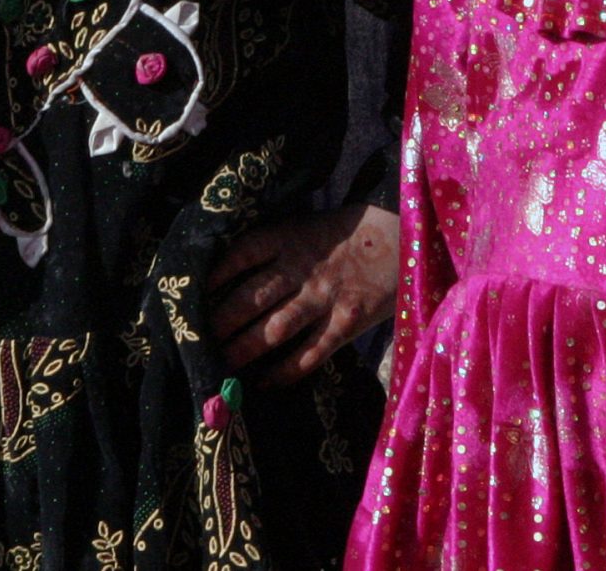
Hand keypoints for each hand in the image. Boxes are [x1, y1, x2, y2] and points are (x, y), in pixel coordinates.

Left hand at [207, 205, 398, 384]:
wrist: (410, 236)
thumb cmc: (355, 231)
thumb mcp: (313, 223)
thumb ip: (279, 245)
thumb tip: (237, 273)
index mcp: (291, 237)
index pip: (241, 255)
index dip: (214, 277)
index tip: (195, 296)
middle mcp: (303, 268)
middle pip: (249, 298)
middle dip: (220, 324)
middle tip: (199, 342)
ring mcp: (325, 297)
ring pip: (273, 330)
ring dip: (244, 350)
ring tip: (223, 365)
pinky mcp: (347, 323)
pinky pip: (309, 354)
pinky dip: (284, 371)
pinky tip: (265, 382)